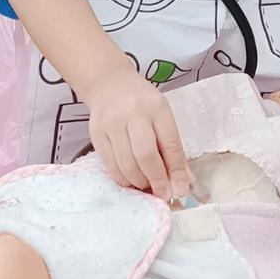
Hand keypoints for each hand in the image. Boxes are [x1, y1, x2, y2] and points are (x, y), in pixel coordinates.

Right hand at [87, 67, 190, 201]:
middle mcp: (133, 113)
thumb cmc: (142, 102)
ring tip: (146, 186)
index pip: (170, 143)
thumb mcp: (162, 115)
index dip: (176, 170)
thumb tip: (182, 181)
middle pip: (146, 155)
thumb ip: (172, 146)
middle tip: (162, 194)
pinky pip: (110, 164)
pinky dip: (122, 178)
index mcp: (156, 107)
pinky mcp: (96, 133)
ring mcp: (112, 122)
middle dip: (156, 181)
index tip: (179, 190)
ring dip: (139, 182)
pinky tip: (130, 180)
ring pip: (126, 163)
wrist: (109, 84)